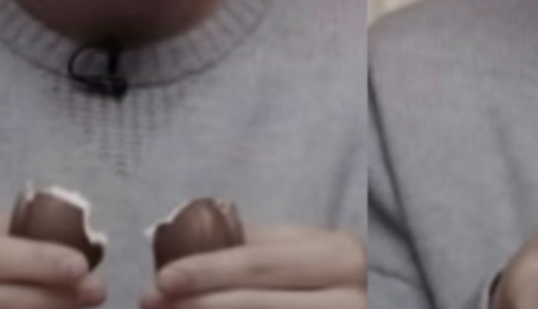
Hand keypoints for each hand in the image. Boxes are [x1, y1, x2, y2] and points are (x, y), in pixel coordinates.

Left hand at [141, 225, 364, 308]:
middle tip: (151, 302)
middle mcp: (349, 294)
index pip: (261, 262)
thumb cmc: (339, 277)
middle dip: (198, 303)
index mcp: (340, 255)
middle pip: (257, 301)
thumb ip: (260, 245)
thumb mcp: (311, 251)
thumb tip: (191, 235)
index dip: (206, 270)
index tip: (161, 278)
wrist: (386, 303)